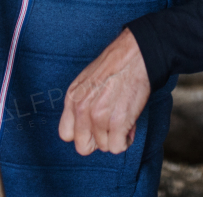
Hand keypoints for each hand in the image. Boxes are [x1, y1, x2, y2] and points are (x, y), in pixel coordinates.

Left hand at [59, 28, 149, 155]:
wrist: (136, 55)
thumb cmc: (115, 66)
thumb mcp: (87, 82)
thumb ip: (83, 105)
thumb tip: (90, 128)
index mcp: (72, 98)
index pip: (66, 135)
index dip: (83, 134)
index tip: (94, 128)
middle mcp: (82, 109)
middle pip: (83, 147)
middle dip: (98, 141)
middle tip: (110, 127)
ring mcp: (99, 117)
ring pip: (104, 147)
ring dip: (116, 137)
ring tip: (123, 118)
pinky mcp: (117, 122)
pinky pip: (117, 148)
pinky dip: (125, 140)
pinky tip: (130, 125)